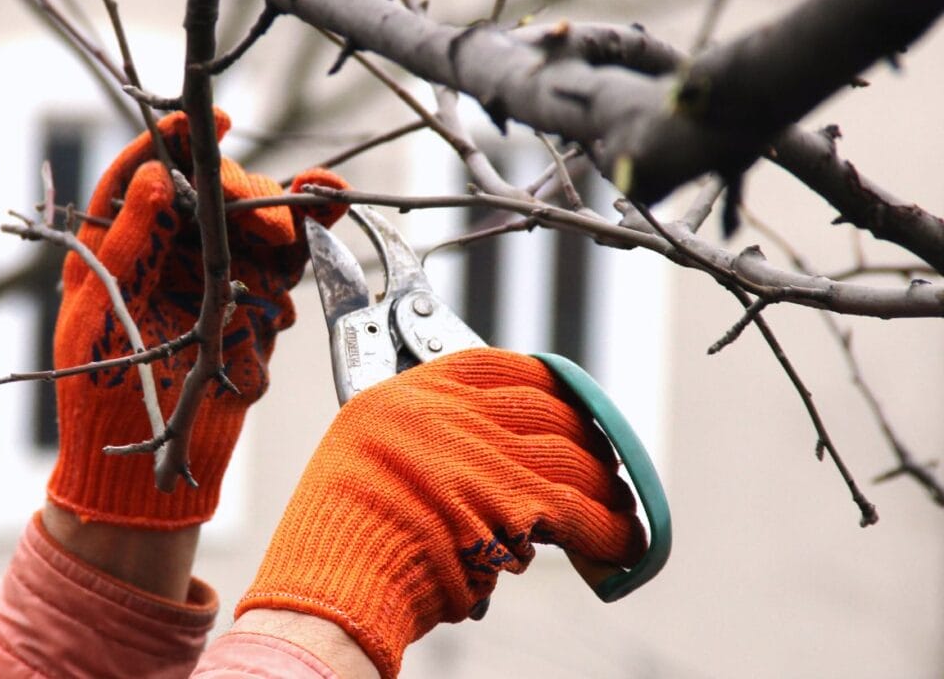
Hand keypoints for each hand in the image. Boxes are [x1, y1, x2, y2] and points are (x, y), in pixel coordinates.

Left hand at [48, 109, 348, 528]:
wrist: (151, 471)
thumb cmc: (102, 397)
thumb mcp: (99, 319)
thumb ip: (129, 248)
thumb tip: (160, 177)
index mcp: (123, 246)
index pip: (149, 173)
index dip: (178, 138)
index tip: (213, 119)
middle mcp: (175, 252)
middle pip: (216, 193)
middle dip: (248, 195)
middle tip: (272, 227)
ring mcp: (221, 275)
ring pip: (261, 220)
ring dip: (292, 207)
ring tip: (322, 202)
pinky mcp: (258, 304)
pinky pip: (289, 264)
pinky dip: (313, 240)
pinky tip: (322, 225)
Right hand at [236, 348, 645, 676]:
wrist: (332, 588)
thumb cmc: (339, 538)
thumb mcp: (367, 456)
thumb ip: (426, 441)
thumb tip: (496, 457)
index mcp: (409, 395)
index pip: (499, 366)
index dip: (544, 381)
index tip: (565, 397)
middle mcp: (448, 414)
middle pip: (545, 409)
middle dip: (583, 436)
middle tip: (599, 459)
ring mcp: (482, 454)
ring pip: (570, 458)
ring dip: (603, 485)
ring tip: (615, 504)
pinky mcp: (512, 504)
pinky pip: (580, 510)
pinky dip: (608, 529)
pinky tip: (622, 541)